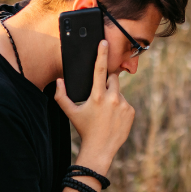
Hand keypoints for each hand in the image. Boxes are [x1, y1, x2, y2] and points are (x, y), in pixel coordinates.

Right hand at [54, 40, 134, 174]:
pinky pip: (126, 102)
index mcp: (97, 96)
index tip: (104, 42)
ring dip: (113, 97)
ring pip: (118, 92)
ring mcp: (124, 105)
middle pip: (113, 78)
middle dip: (107, 82)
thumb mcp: (70, 113)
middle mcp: (112, 98)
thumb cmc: (84, 129)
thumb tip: (59, 81)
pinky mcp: (131, 111)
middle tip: (100, 96)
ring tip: (106, 112)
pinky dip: (120, 107)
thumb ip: (61, 96)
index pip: (99, 70)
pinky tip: (114, 117)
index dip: (101, 54)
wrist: (100, 149)